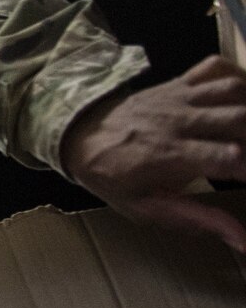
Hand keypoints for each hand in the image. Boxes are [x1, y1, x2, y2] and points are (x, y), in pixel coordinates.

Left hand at [62, 56, 245, 250]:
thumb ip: (196, 219)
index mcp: (169, 156)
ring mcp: (178, 98)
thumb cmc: (114, 177)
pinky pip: (215, 68)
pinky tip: (243, 100)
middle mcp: (178, 122)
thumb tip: (243, 240)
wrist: (78, 136)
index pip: (229, 156)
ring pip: (233, 90)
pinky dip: (239, 76)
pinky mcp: (177, 83)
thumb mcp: (146, 208)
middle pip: (240, 119)